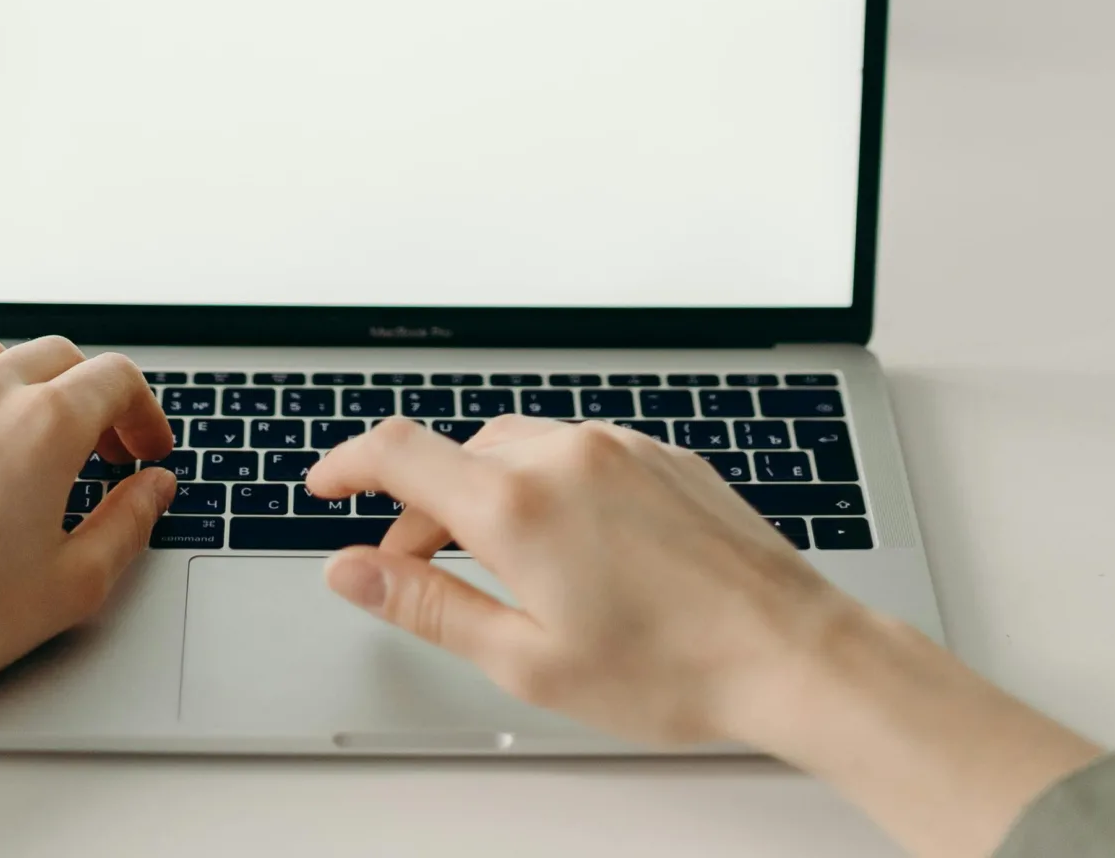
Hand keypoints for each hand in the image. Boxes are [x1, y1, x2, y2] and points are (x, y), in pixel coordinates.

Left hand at [0, 335, 175, 701]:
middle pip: (57, 357)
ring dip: (21, 390)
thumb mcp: (70, 586)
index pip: (115, 379)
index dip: (143, 413)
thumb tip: (151, 489)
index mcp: (42, 423)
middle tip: (96, 451)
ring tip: (24, 446)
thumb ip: (127, 524)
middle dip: (89, 397)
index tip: (143, 449)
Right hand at [308, 413, 829, 745]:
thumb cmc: (671, 669)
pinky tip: (572, 549)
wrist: (791, 650)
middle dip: (423, 508)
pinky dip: (547, 486)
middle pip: (458, 456)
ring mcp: (617, 445)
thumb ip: (427, 604)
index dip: (348, 463)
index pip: (400, 452)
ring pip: (518, 449)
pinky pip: (577, 452)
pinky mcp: (659, 453)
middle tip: (417, 571)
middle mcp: (563, 453)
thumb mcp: (526, 660)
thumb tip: (351, 570)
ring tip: (500, 567)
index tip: (324, 486)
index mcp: (518, 503)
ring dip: (486, 493)